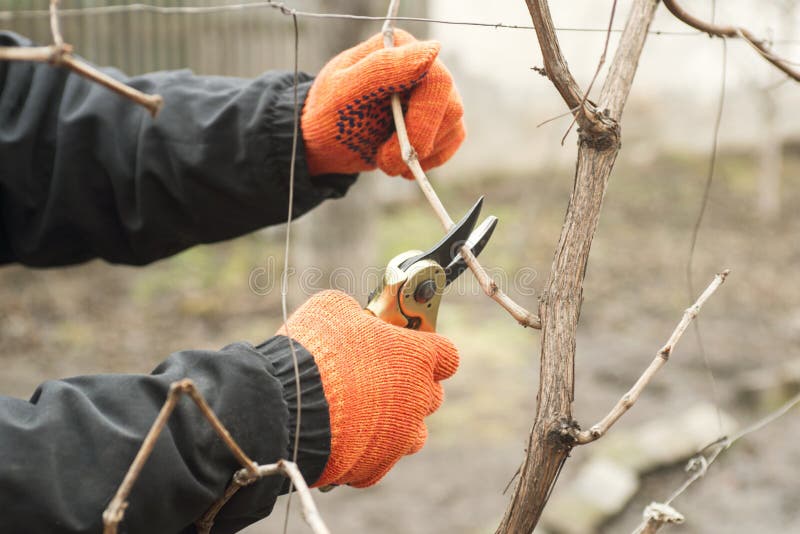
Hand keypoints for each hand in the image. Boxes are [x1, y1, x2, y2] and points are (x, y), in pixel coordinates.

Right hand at [278, 290, 458, 486]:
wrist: (289, 408)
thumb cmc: (316, 351)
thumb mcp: (333, 309)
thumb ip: (356, 313)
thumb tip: (353, 316)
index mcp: (417, 359)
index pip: (447, 355)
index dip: (429, 351)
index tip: (411, 348)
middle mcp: (417, 400)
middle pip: (431, 395)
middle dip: (410, 387)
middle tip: (377, 378)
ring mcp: (400, 437)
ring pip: (412, 432)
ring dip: (395, 423)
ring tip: (363, 413)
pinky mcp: (376, 466)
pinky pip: (379, 459)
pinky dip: (365, 449)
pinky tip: (342, 437)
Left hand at [301, 30, 464, 178]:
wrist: (327, 143)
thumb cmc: (328, 114)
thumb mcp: (343, 92)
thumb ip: (381, 69)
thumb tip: (431, 50)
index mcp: (398, 48)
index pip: (435, 79)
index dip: (425, 116)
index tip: (406, 147)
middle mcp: (422, 65)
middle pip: (449, 106)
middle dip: (419, 141)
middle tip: (386, 162)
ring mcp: (433, 93)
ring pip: (453, 124)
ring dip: (421, 153)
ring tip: (386, 161)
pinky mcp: (439, 118)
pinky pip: (454, 139)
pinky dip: (431, 159)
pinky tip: (404, 164)